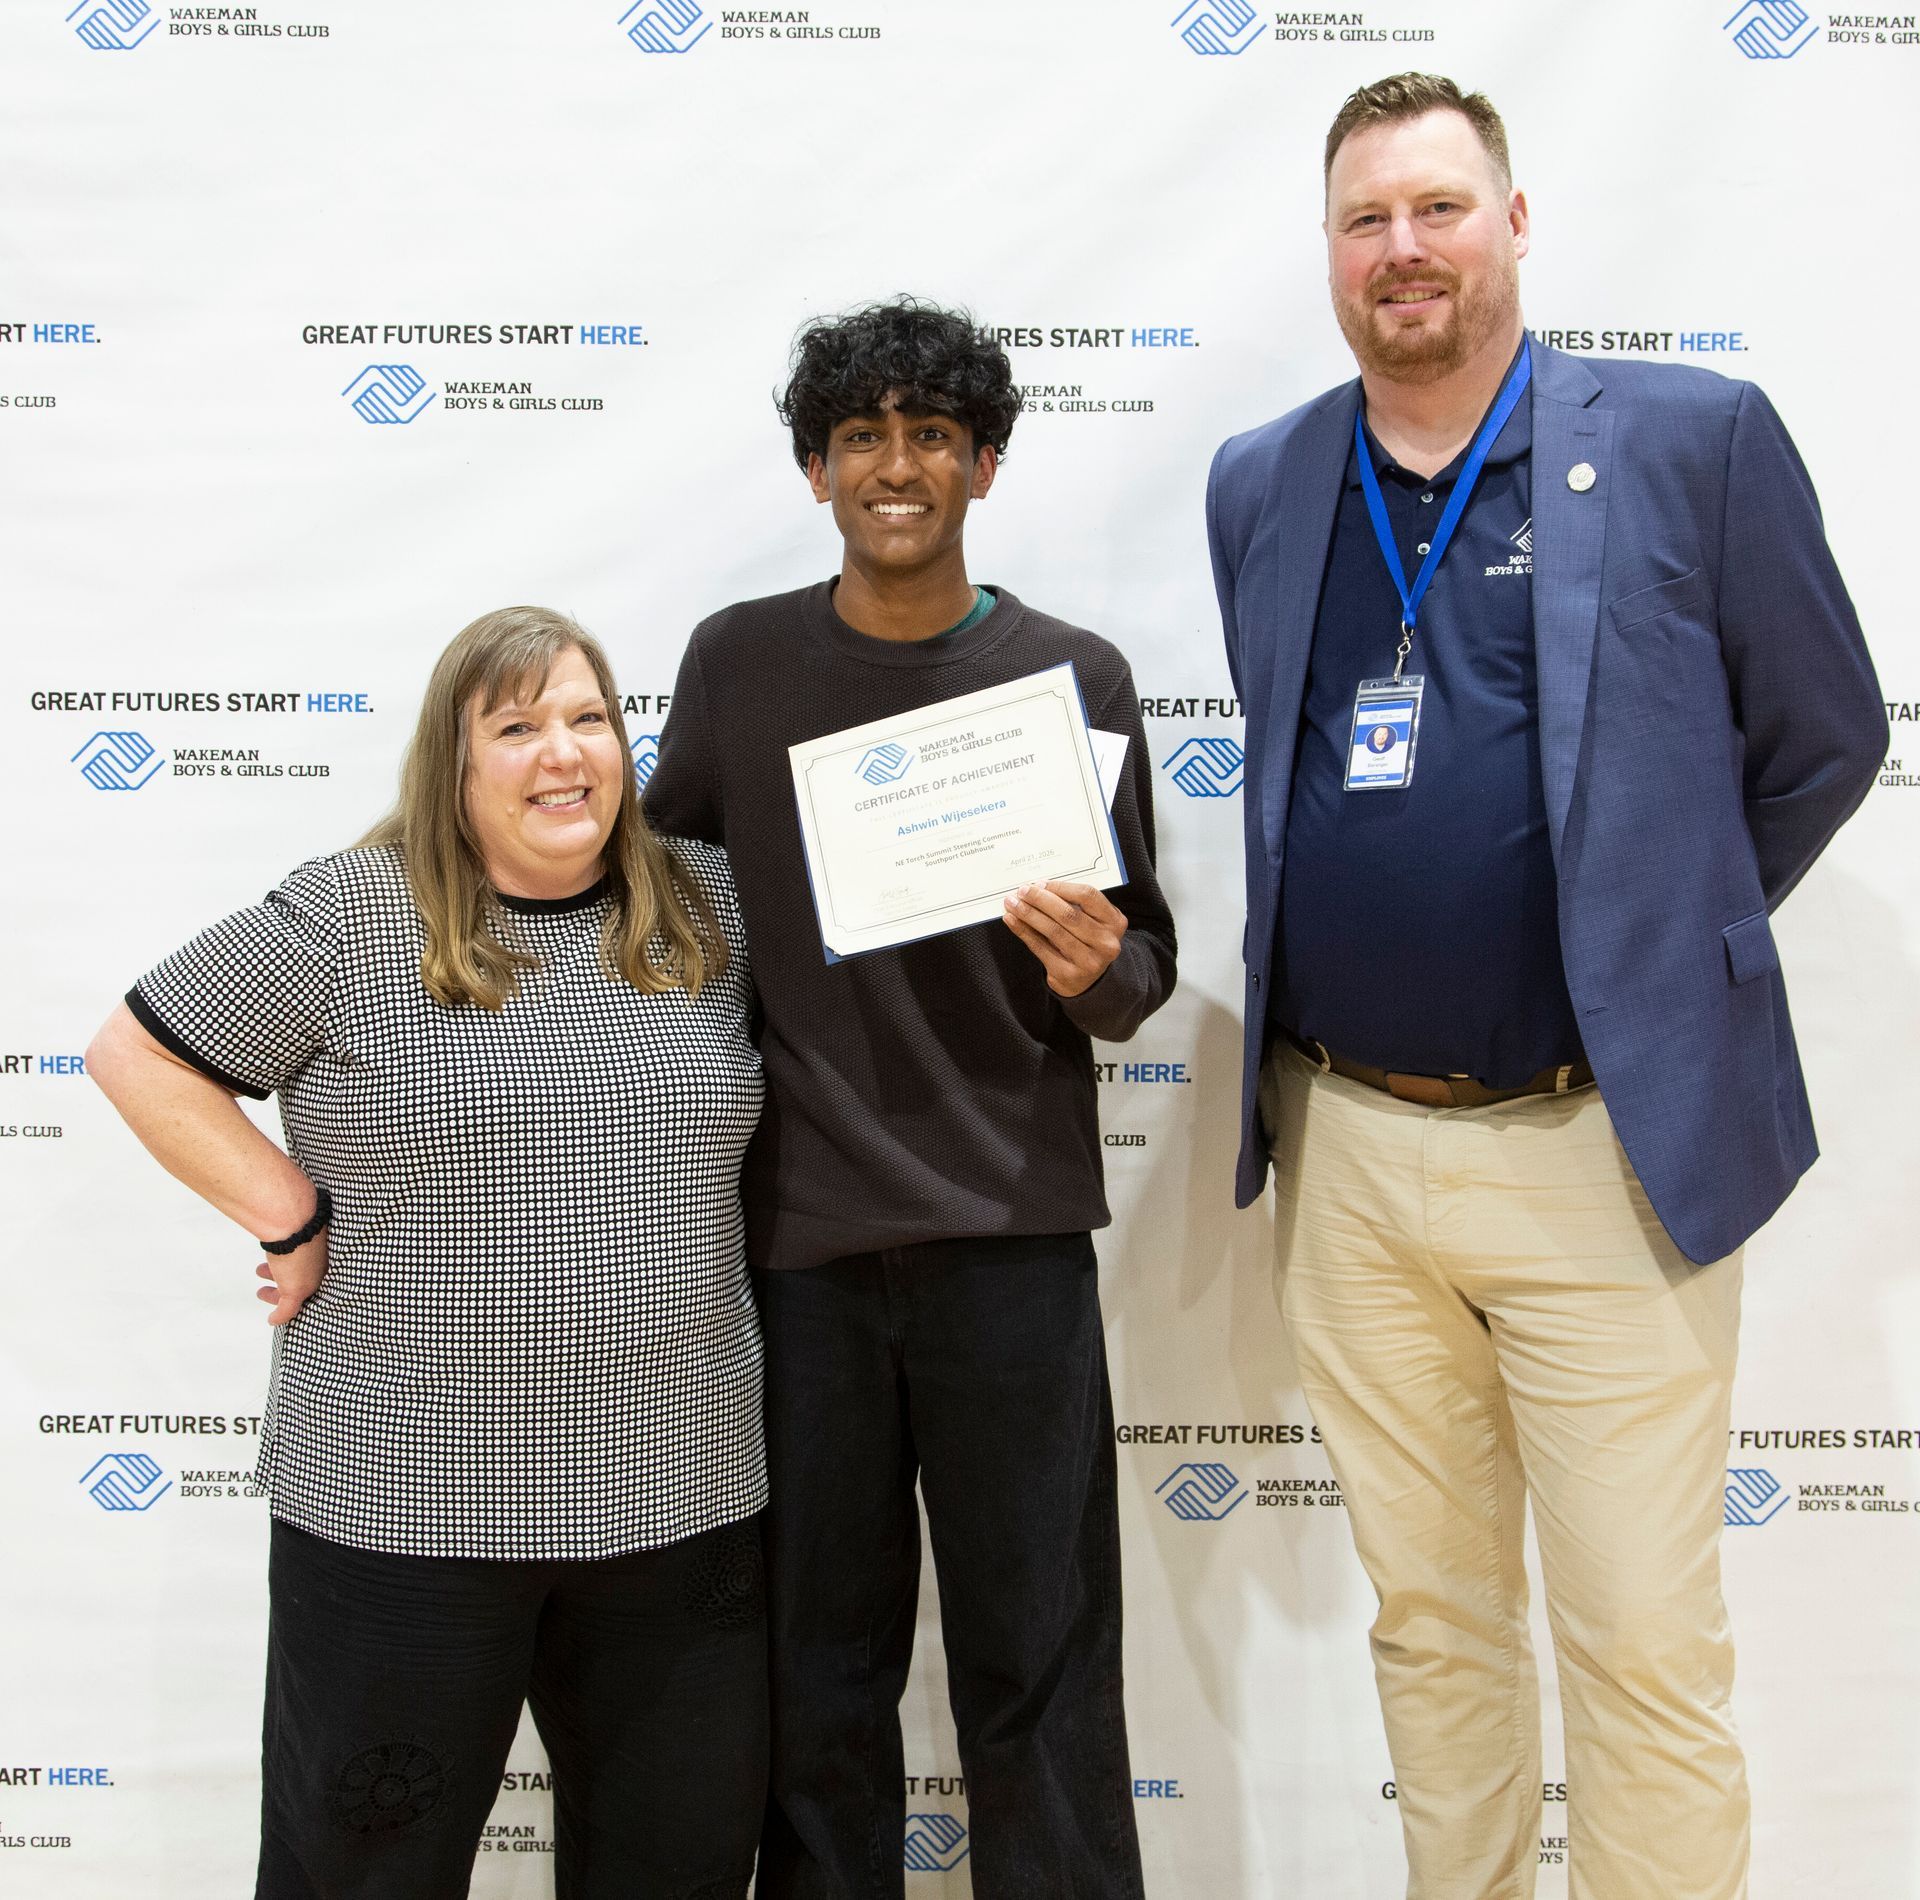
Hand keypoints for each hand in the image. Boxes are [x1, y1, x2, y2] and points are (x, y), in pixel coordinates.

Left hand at [254, 1230, 327, 1325]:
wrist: (294, 1220)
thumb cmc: (299, 1255)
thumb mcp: (296, 1290)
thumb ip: (287, 1309)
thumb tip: (274, 1321)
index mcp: (327, 1272)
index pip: (307, 1293)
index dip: (284, 1301)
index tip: (265, 1299)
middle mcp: (324, 1257)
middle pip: (301, 1277)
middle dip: (280, 1285)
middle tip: (261, 1287)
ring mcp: (316, 1241)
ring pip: (296, 1261)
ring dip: (276, 1268)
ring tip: (260, 1268)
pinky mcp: (306, 1227)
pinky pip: (292, 1245)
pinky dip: (279, 1253)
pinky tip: (269, 1251)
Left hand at [1002, 880, 1127, 996]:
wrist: (1091, 981)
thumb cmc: (1088, 942)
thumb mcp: (1092, 921)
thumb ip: (1073, 904)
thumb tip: (1038, 888)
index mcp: (1114, 922)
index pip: (1087, 895)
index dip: (1060, 887)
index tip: (1040, 883)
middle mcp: (1105, 942)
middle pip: (1068, 914)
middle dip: (1040, 899)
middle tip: (1022, 891)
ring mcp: (1088, 961)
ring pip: (1052, 931)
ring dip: (1028, 914)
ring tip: (1013, 903)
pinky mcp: (1068, 974)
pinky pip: (1040, 948)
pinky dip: (1023, 931)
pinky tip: (1012, 920)